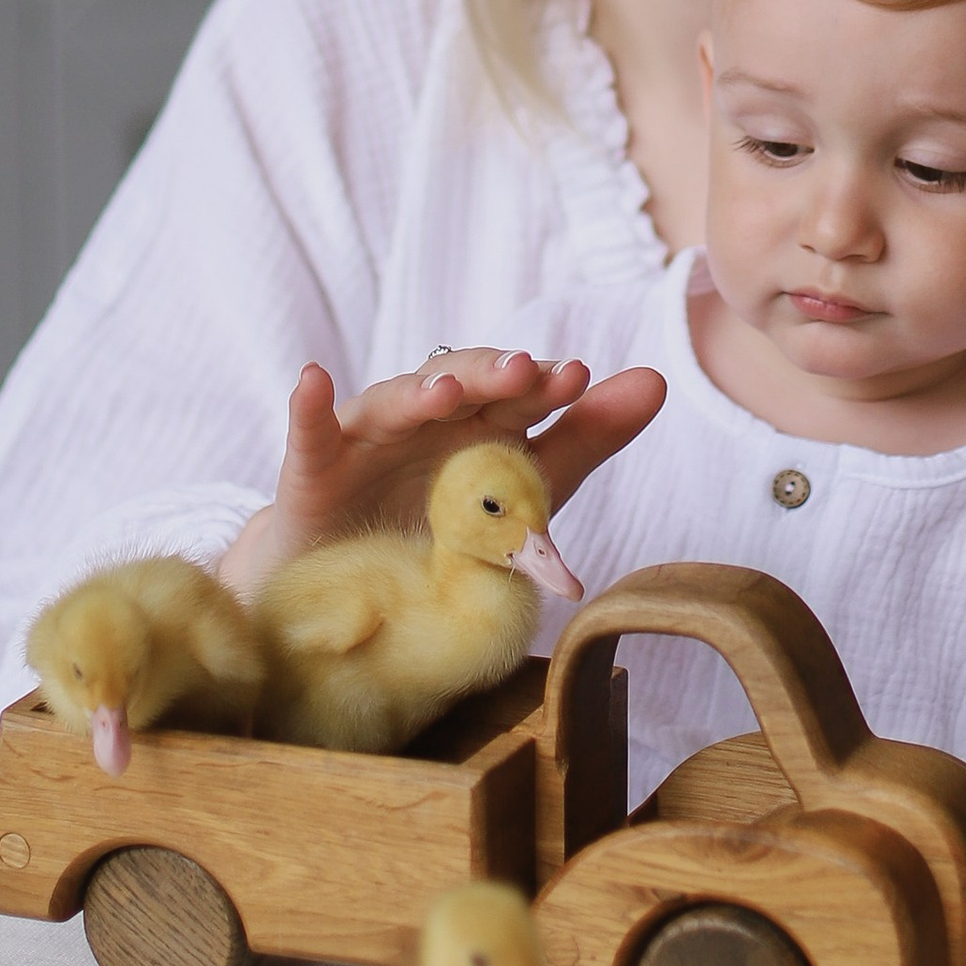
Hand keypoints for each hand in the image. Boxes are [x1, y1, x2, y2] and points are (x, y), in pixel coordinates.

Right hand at [219, 344, 667, 596]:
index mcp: (481, 423)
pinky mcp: (315, 468)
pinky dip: (309, 405)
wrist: (356, 594)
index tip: (579, 379)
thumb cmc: (444, 531)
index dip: (544, 383)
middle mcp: (427, 418)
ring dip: (420, 393)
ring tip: (447, 392)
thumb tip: (656, 381)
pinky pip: (310, 431)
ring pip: (394, 402)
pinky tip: (313, 378)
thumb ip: (583, 442)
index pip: (517, 392)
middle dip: (491, 374)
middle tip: (524, 372)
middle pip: (460, 383)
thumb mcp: (523, 496)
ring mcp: (370, 438)